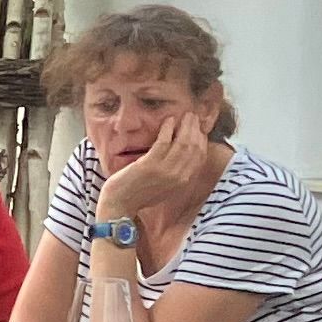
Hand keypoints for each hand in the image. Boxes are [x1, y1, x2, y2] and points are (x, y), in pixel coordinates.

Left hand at [100, 108, 214, 219]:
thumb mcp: (166, 186)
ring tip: (183, 116)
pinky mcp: (150, 165)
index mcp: (184, 182)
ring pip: (182, 143)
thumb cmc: (140, 194)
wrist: (120, 205)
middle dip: (195, 129)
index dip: (202, 139)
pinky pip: (164, 142)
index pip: (201, 156)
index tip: (199, 128)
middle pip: (194, 147)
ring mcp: (165, 171)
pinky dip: (168, 129)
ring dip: (184, 126)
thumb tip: (183, 154)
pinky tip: (168, 121)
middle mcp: (179, 176)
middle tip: (192, 116)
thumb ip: (177, 173)